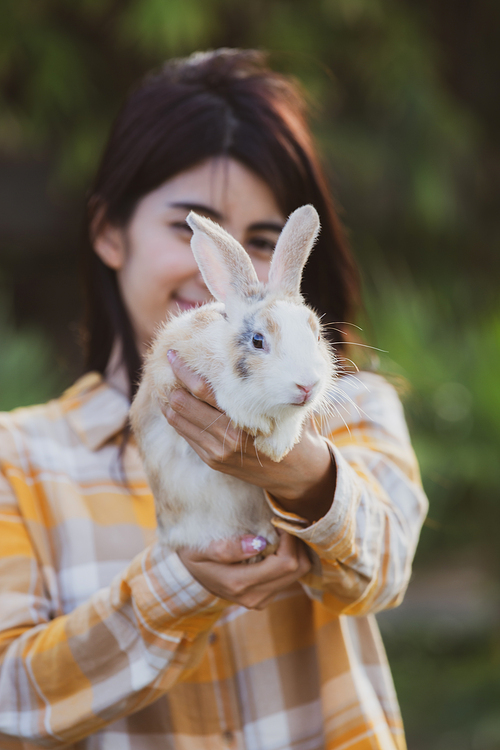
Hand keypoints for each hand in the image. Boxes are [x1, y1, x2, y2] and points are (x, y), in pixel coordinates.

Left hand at [163, 351, 335, 522]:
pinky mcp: (211, 460)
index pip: (202, 390)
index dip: (183, 371)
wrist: (297, 475)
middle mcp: (225, 438)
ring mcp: (215, 451)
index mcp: (243, 421)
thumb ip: (272, 385)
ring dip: (169, 400)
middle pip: (183, 404)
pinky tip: (175, 403)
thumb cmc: (295, 432)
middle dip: (170, 382)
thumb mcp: (288, 407)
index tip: (173, 354)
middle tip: (168, 364)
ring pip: (177, 420)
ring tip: (167, 381)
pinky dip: (176, 416)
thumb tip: (266, 350)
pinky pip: (185, 434)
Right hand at [178, 530, 311, 609]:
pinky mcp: (264, 598)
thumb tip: (259, 543)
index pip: (286, 562)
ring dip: (295, 550)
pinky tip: (276, 545)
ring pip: (298, 573)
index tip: (278, 519)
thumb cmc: (192, 557)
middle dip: (296, 542)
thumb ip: (228, 548)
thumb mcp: (201, 548)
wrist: (185, 579)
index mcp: (240, 583)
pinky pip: (290, 577)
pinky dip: (290, 559)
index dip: (290, 538)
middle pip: (298, 569)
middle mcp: (254, 596)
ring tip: (279, 532)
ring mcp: (260, 600)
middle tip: (282, 523)